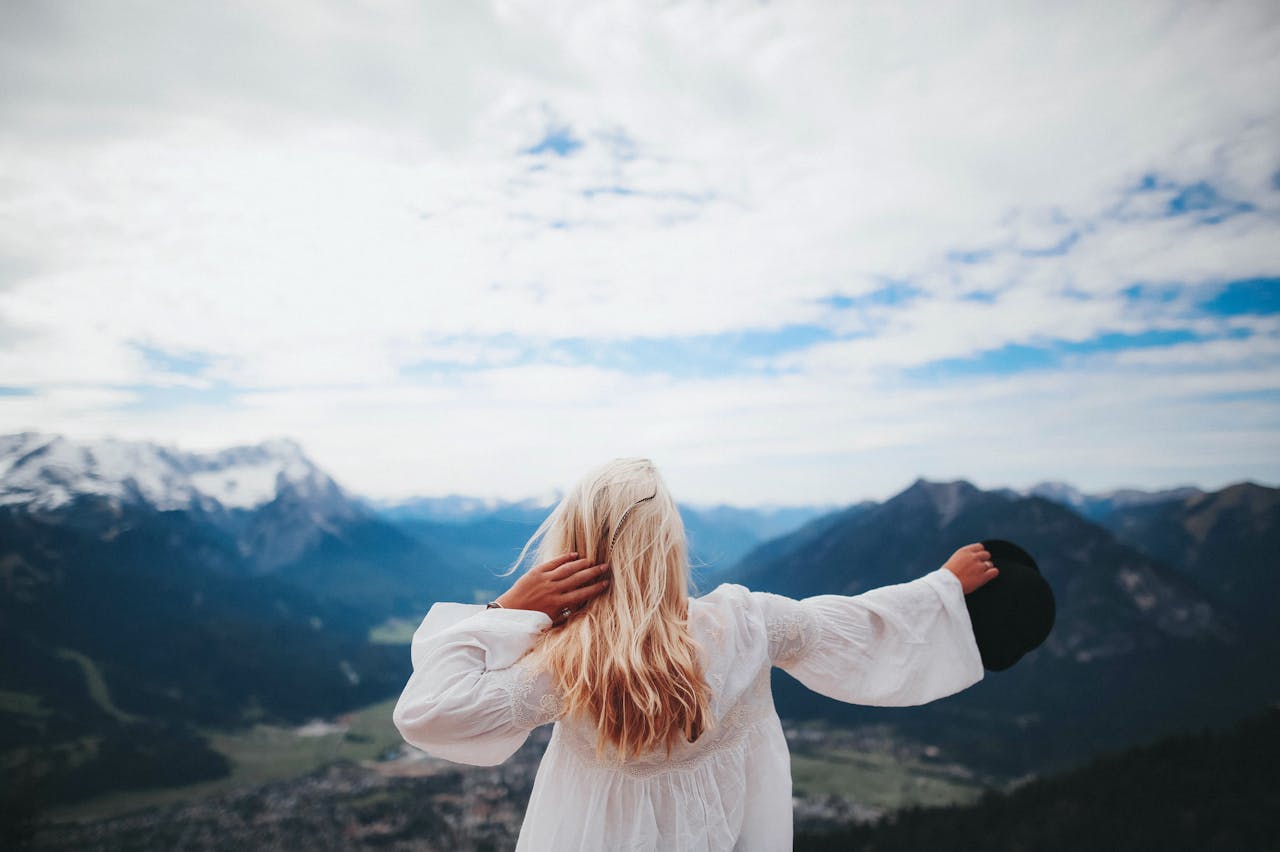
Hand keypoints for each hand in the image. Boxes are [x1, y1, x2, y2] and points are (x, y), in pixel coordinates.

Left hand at [495, 552, 609, 622]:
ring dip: (581, 564)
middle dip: (593, 572)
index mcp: (558, 604)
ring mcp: (545, 580)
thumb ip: (566, 614)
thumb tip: (581, 608)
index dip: (596, 588)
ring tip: (592, 560)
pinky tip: (575, 555)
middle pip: (578, 579)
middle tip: (605, 567)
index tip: (606, 583)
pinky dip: (565, 558)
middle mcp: (553, 590)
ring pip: (568, 569)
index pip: (582, 594)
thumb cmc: (531, 620)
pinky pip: (554, 563)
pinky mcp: (536, 572)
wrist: (509, 612)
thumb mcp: (550, 621)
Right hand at [942, 543, 998, 594]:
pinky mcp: (983, 576)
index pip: (980, 547)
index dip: (980, 552)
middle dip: (984, 560)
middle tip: (979, 567)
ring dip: (987, 568)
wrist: (947, 584)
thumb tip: (969, 560)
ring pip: (990, 564)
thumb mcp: (954, 560)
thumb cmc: (947, 575)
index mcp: (965, 551)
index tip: (977, 558)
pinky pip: (994, 572)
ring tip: (980, 574)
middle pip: (986, 554)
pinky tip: (988, 576)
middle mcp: (973, 557)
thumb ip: (964, 558)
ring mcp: (979, 566)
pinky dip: (992, 573)